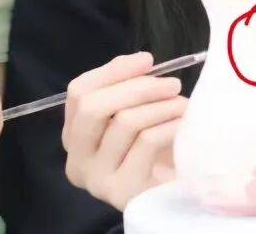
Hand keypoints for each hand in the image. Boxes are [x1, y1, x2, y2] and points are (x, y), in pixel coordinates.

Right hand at [62, 52, 187, 210]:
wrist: (170, 196)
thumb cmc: (151, 151)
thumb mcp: (133, 114)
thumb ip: (126, 86)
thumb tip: (142, 61)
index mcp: (73, 135)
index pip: (78, 92)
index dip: (113, 71)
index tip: (147, 60)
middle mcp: (77, 159)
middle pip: (94, 107)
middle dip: (136, 87)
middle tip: (171, 83)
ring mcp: (97, 179)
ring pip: (124, 122)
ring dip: (160, 105)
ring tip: (182, 103)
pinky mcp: (122, 192)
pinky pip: (145, 143)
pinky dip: (168, 124)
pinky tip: (182, 123)